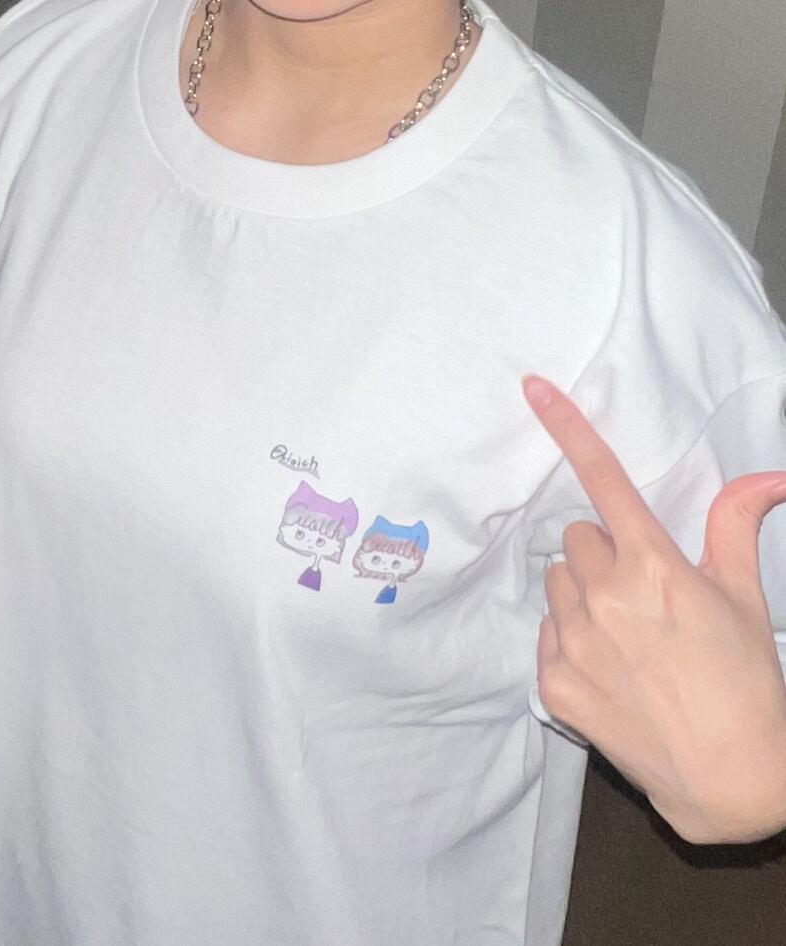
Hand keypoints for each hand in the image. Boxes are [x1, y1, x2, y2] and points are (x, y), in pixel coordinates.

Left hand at [522, 373, 785, 843]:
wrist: (730, 775)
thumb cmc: (746, 681)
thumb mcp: (745, 597)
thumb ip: (737, 526)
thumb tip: (768, 476)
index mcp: (654, 568)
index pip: (605, 481)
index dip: (570, 428)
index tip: (534, 388)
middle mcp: (605, 598)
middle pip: (578, 540)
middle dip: (604, 554)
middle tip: (642, 591)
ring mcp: (574, 641)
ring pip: (558, 584)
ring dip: (583, 595)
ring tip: (627, 633)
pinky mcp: (553, 681)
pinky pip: (548, 634)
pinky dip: (572, 640)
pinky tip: (611, 669)